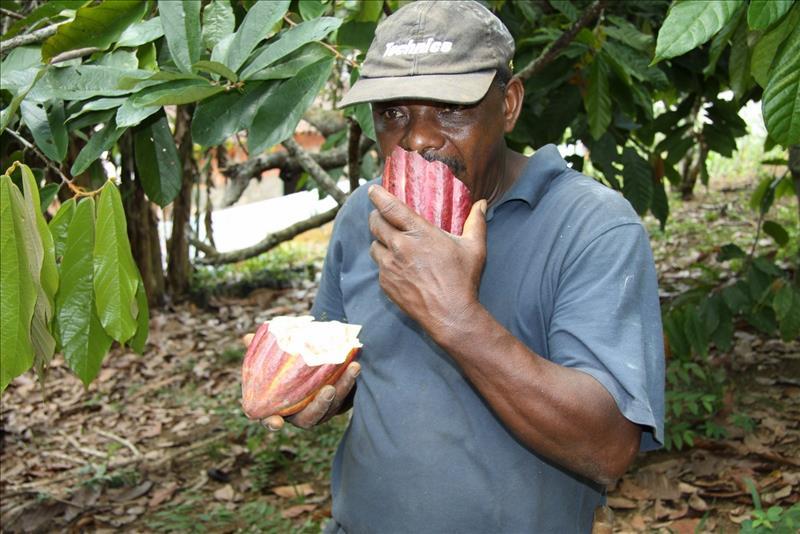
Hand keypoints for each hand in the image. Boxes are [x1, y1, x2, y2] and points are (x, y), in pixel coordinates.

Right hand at [242, 333, 360, 430]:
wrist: (315, 362)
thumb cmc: (287, 363)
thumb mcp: (274, 356)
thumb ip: (262, 349)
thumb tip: (246, 338)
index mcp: (280, 407)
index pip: (271, 419)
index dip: (271, 422)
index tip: (275, 422)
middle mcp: (301, 413)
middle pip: (309, 419)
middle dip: (319, 406)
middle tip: (328, 390)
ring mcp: (322, 411)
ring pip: (333, 408)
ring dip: (344, 388)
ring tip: (353, 367)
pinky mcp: (339, 404)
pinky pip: (348, 399)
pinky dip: (352, 384)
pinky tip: (355, 365)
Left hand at [367, 184, 487, 337]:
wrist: (450, 314)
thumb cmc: (462, 280)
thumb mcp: (474, 248)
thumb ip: (476, 222)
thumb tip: (481, 204)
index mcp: (419, 233)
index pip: (390, 207)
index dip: (378, 196)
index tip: (373, 190)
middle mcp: (400, 247)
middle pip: (375, 223)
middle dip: (376, 216)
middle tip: (381, 215)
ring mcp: (390, 266)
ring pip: (374, 246)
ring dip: (379, 241)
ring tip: (390, 242)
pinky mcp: (386, 283)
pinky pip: (379, 267)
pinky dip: (385, 263)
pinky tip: (397, 265)